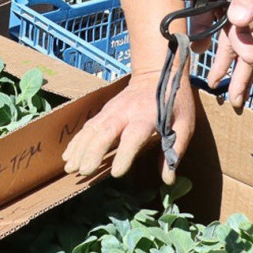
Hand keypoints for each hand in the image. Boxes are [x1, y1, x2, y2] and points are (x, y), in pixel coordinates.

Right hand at [62, 70, 194, 184]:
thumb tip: (168, 179)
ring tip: (70, 167)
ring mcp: (111, 110)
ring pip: (92, 129)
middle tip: (84, 171)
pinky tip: (68, 155)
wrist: (157, 73)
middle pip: (105, 131)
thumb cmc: (174, 102)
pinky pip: (88, 127)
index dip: (124, 154)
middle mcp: (125, 112)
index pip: (134, 136)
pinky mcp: (104, 111)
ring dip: (79, 148)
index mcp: (148, 116)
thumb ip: (175, 150)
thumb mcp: (184, 124)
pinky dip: (76, 141)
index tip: (116, 173)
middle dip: (92, 152)